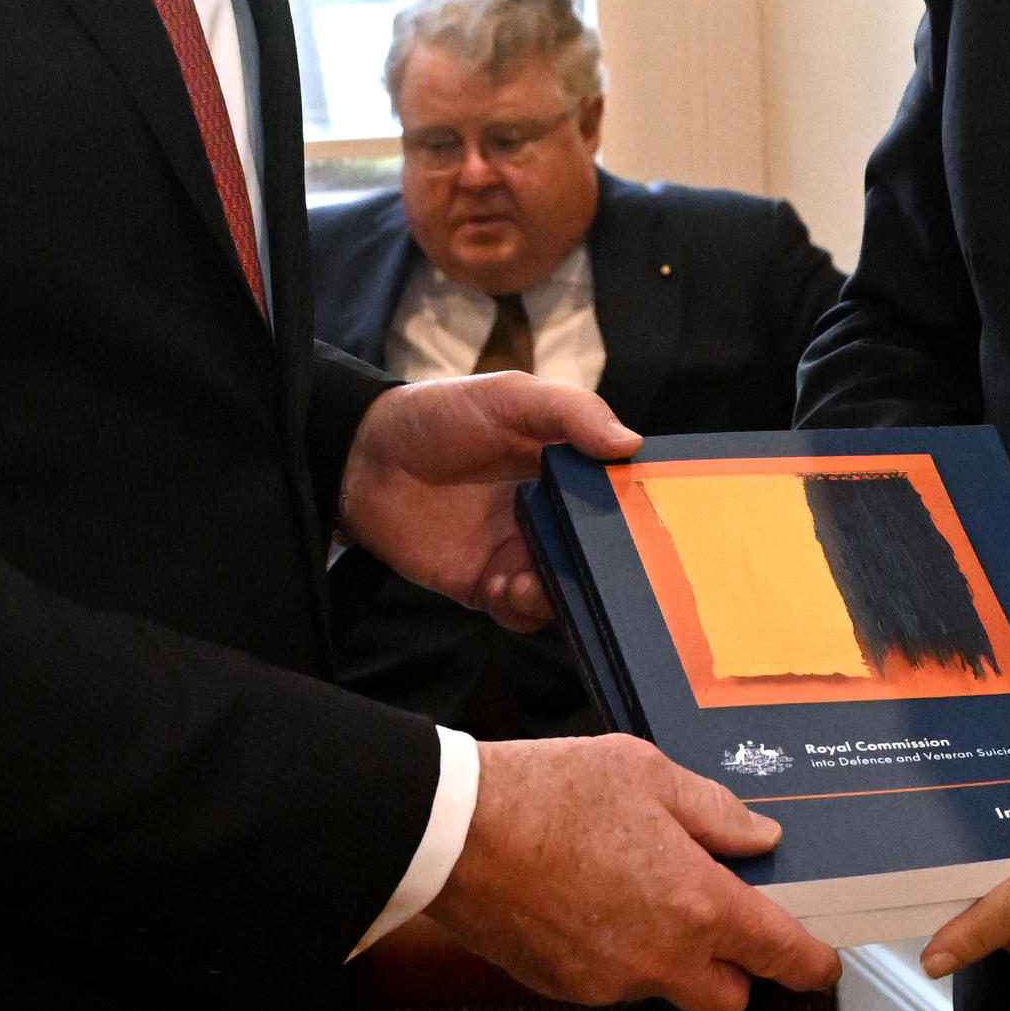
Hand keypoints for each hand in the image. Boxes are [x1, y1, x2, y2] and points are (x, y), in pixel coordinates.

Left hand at [339, 375, 640, 630]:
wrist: (363, 457)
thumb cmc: (439, 415)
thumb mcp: (510, 396)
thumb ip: (572, 412)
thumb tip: (630, 444)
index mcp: (566, 470)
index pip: (618, 499)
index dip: (637, 515)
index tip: (646, 526)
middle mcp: (549, 516)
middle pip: (598, 555)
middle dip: (602, 570)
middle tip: (590, 568)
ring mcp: (517, 552)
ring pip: (562, 590)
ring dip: (555, 594)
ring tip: (525, 580)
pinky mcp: (483, 584)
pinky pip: (518, 613)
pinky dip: (518, 608)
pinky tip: (497, 586)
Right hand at [428, 734, 838, 1010]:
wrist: (453, 832)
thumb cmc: (549, 793)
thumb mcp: (647, 772)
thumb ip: (715, 812)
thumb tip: (760, 837)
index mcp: (696, 905)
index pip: (779, 956)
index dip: (811, 963)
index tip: (821, 962)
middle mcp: (660, 957)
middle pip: (729, 999)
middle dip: (736, 971)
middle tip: (718, 919)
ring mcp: (609, 980)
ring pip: (665, 987)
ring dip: (670, 956)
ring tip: (635, 888)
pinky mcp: (565, 986)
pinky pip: (613, 981)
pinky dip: (618, 953)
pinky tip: (590, 901)